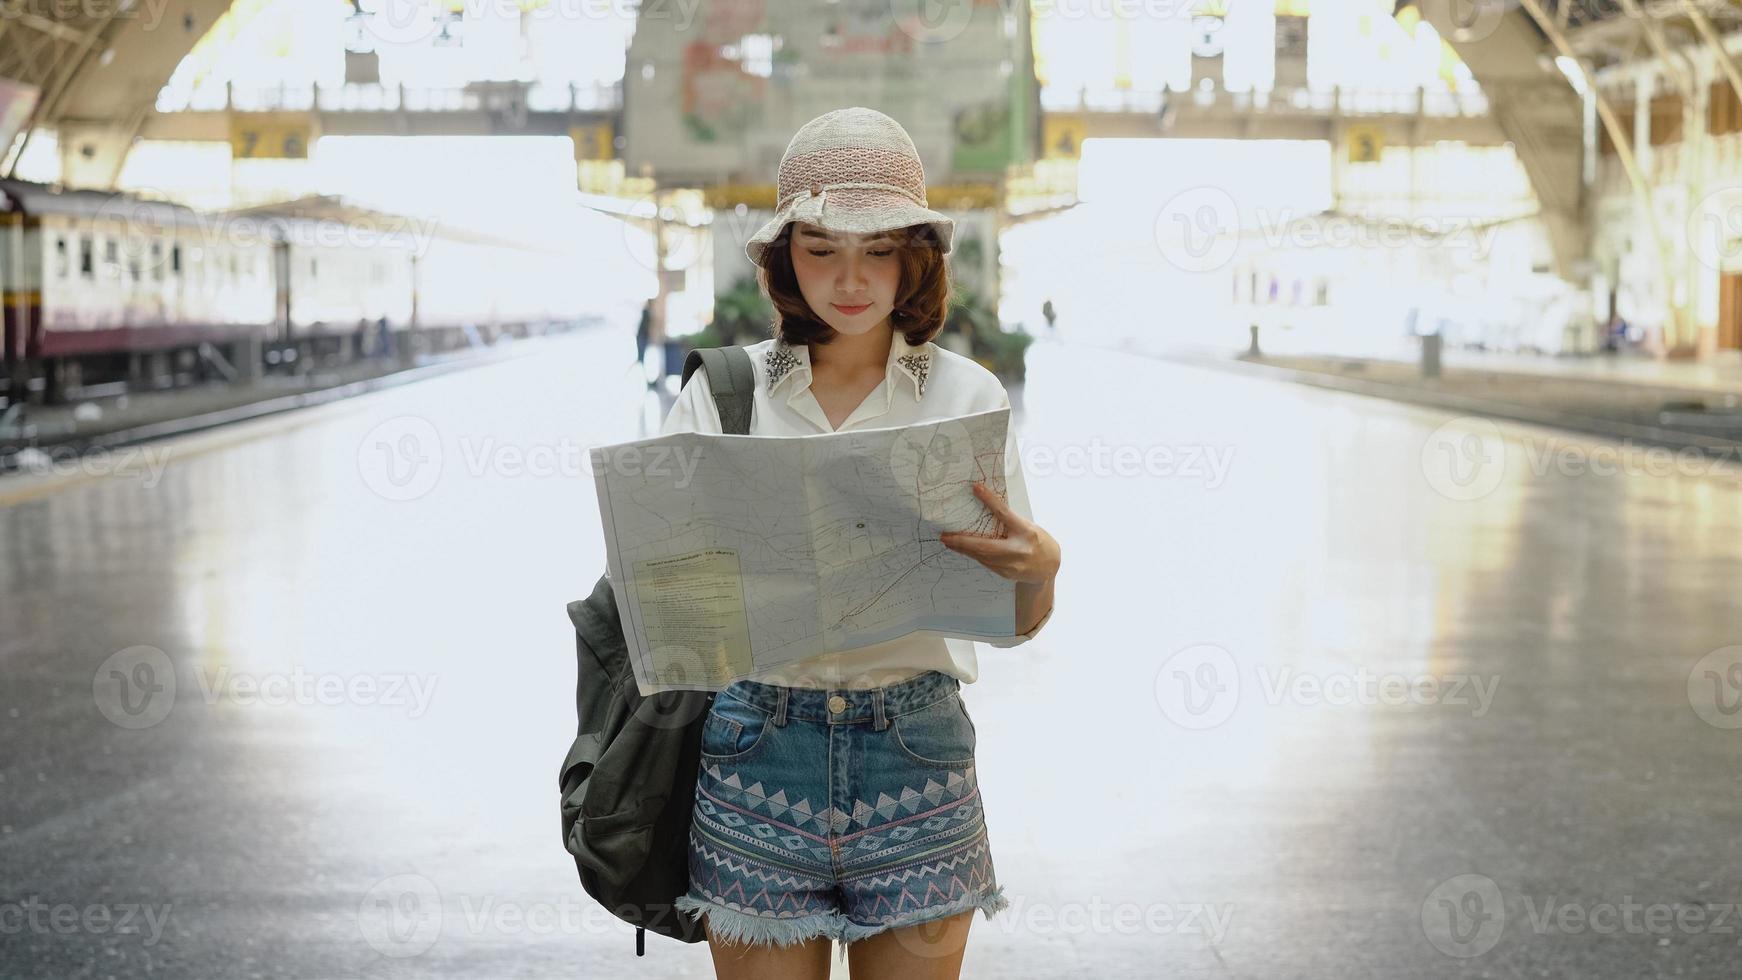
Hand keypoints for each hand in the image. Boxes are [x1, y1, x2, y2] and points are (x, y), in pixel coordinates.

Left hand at [939, 481, 1060, 584]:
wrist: (1048, 567)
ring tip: (949, 541)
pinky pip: (986, 562)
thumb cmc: (1039, 542)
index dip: (990, 501)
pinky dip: (974, 554)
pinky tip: (964, 549)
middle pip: (986, 545)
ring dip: (964, 549)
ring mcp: (1012, 566)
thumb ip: (1010, 520)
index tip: (976, 489)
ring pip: (982, 556)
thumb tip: (988, 505)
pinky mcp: (1005, 574)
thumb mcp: (1028, 526)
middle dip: (963, 542)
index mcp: (1027, 532)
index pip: (1006, 514)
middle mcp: (1019, 550)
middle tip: (946, 536)